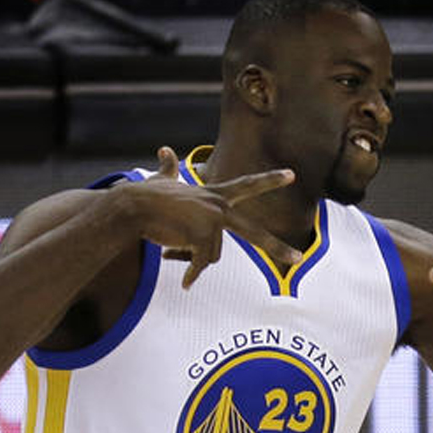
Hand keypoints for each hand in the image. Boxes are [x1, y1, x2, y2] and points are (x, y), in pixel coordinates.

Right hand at [124, 146, 301, 288]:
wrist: (134, 207)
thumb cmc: (145, 196)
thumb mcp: (162, 180)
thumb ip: (168, 168)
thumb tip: (163, 149)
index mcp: (214, 195)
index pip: (247, 186)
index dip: (269, 180)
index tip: (292, 174)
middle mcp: (219, 207)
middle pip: (253, 232)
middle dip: (276, 246)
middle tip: (298, 257)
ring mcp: (212, 221)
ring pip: (211, 256)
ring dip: (192, 260)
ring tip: (171, 247)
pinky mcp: (202, 236)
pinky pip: (201, 265)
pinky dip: (192, 276)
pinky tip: (185, 283)